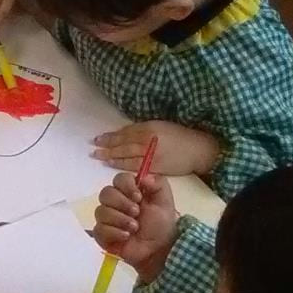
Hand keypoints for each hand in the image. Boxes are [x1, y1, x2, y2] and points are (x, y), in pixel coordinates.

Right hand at [92, 172, 178, 284]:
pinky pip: (99, 229)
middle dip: (122, 203)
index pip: (118, 179)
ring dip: (120, 219)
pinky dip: (114, 232)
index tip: (139, 197)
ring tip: (134, 227)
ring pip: (101, 211)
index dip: (126, 186)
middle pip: (106, 193)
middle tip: (136, 212)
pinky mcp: (102, 234)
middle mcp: (114, 202)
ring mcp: (106, 218)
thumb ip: (158, 184)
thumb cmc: (160, 223)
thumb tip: (143, 178)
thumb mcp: (165, 200)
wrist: (158, 247)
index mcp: (128, 191)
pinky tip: (126, 236)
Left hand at [93, 120, 220, 177]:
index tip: (98, 139)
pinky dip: (123, 165)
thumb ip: (143, 130)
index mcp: (149, 127)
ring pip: (126, 155)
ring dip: (111, 156)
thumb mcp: (161, 126)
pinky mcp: (155, 167)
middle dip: (106, 147)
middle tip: (93, 149)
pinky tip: (113, 165)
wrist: (198, 149)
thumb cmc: (180, 136)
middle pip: (122, 144)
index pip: (124, 133)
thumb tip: (125, 134)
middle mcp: (148, 140)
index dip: (110, 136)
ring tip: (99, 157)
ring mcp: (151, 154)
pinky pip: (135, 166)